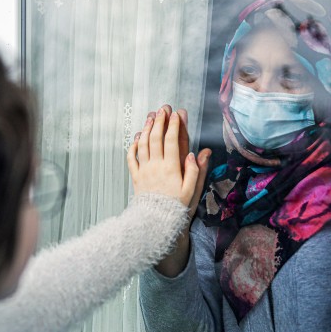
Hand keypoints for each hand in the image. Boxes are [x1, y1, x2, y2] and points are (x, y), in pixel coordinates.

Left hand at [130, 106, 210, 276]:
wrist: (155, 222)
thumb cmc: (176, 207)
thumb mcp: (192, 191)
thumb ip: (196, 171)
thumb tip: (199, 154)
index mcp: (171, 168)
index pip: (172, 141)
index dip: (174, 126)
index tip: (177, 113)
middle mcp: (156, 166)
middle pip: (156, 138)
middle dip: (160, 121)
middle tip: (163, 108)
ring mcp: (144, 171)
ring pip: (143, 145)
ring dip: (147, 129)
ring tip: (151, 116)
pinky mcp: (136, 177)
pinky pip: (132, 158)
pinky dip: (133, 146)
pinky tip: (137, 137)